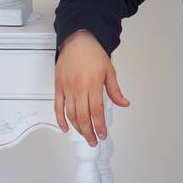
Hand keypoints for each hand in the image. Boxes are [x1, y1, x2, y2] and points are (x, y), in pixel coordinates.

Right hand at [54, 31, 130, 146]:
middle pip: (83, 117)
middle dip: (89, 132)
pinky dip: (61, 119)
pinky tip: (66, 128)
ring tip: (84, 136)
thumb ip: (115, 90)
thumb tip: (124, 103)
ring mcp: (67, 89)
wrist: (77, 41)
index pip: (96, 112)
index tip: (103, 135)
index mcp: (93, 85)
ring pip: (71, 114)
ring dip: (78, 128)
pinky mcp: (58, 87)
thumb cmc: (93, 53)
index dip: (99, 126)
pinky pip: (58, 107)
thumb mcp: (109, 71)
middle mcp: (79, 88)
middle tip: (94, 141)